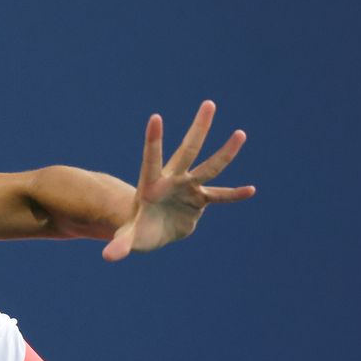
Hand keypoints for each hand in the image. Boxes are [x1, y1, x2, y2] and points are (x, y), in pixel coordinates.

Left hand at [104, 100, 254, 261]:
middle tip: (209, 103)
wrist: (151, 232)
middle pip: (187, 151)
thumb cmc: (135, 230)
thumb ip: (121, 244)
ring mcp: (188, 187)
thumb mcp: (128, 237)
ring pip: (209, 166)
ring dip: (225, 151)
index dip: (153, 140)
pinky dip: (234, 194)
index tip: (156, 117)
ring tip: (240, 133)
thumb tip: (109, 257)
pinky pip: (220, 195)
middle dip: (198, 129)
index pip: (151, 158)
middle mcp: (171, 179)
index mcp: (150, 184)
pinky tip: (251, 190)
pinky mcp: (199, 200)